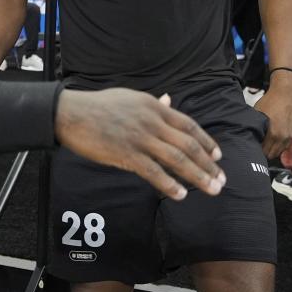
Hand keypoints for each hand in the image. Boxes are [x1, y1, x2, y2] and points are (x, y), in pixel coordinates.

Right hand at [55, 89, 225, 200]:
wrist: (70, 113)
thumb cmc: (97, 105)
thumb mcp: (130, 97)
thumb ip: (153, 103)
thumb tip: (170, 100)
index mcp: (153, 106)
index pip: (188, 125)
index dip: (206, 141)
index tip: (217, 156)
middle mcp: (151, 121)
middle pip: (188, 144)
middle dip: (208, 164)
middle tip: (221, 180)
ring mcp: (139, 138)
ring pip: (176, 158)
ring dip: (197, 176)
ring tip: (211, 189)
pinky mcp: (126, 153)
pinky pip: (153, 171)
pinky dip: (169, 184)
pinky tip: (180, 194)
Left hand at [253, 73, 291, 158]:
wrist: (285, 94)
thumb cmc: (269, 103)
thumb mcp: (257, 116)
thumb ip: (255, 129)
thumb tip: (249, 138)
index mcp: (273, 134)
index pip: (264, 152)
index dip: (257, 151)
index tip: (252, 148)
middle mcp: (283, 137)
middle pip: (272, 154)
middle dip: (264, 152)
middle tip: (256, 147)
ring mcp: (290, 135)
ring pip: (280, 151)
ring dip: (272, 150)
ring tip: (264, 144)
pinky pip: (285, 145)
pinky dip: (279, 145)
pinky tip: (272, 140)